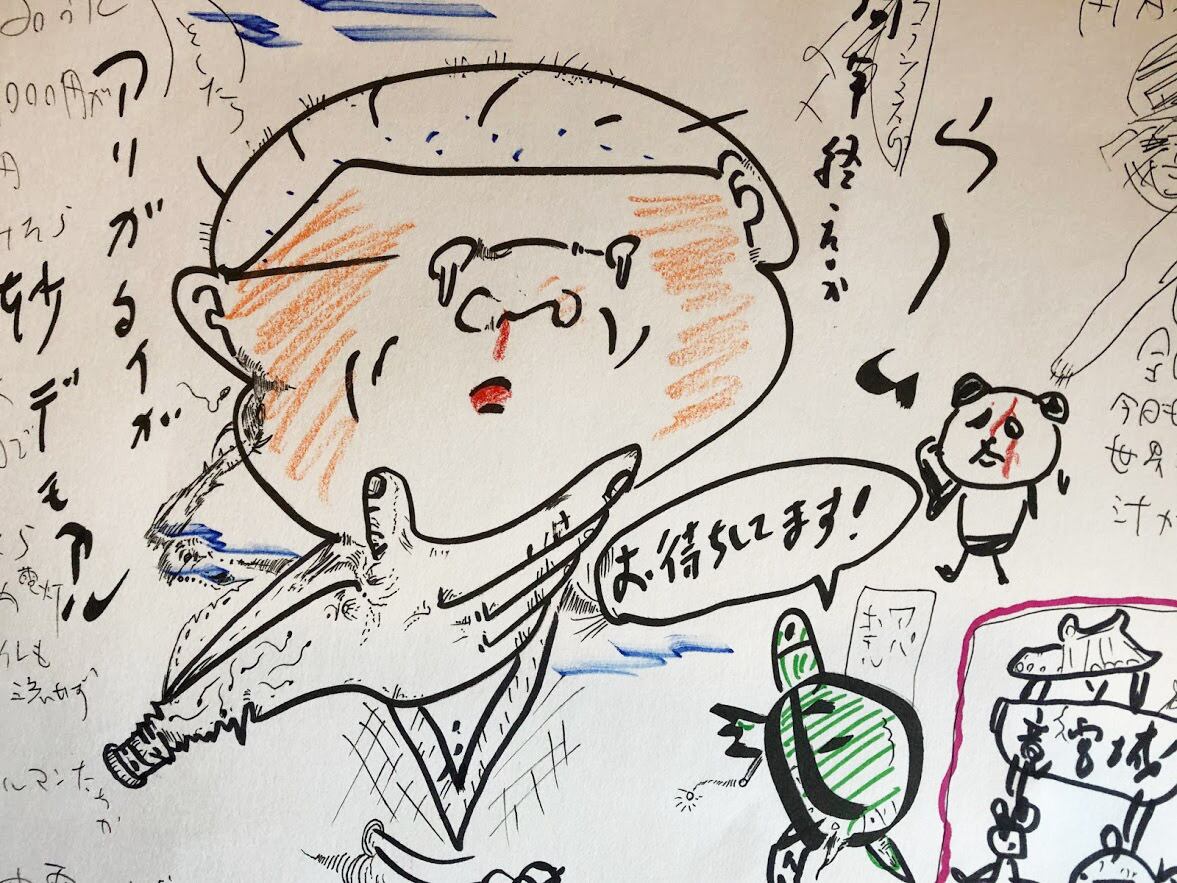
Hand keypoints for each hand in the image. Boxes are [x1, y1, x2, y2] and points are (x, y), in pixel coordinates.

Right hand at [346, 443, 640, 701]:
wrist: (357, 661)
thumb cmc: (372, 599)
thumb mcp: (378, 560)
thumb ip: (388, 520)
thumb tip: (383, 481)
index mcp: (470, 577)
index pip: (544, 529)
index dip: (585, 498)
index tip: (620, 467)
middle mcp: (494, 606)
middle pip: (558, 550)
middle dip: (592, 510)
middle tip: (623, 473)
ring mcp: (500, 632)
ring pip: (554, 579)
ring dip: (579, 543)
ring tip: (603, 506)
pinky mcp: (497, 652)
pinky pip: (541, 609)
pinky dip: (559, 580)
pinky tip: (571, 559)